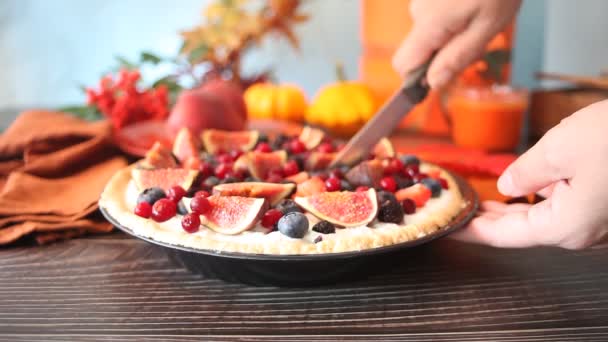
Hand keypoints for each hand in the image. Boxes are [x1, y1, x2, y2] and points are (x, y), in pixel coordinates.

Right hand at [392, 0, 520, 88]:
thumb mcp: (487, 28)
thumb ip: (456, 57)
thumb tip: (432, 84)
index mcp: (429, 24)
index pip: (402, 65)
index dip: (418, 77)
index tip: (442, 76)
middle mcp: (418, 10)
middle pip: (418, 49)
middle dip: (442, 53)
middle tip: (476, 37)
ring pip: (428, 32)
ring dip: (451, 33)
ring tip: (481, 13)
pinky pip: (433, 15)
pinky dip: (452, 16)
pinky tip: (474, 3)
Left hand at [452, 100, 607, 248]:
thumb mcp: (558, 150)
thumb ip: (525, 172)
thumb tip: (506, 186)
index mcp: (565, 227)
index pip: (503, 235)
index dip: (470, 230)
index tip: (446, 226)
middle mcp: (581, 231)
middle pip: (521, 228)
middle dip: (486, 218)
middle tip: (456, 209)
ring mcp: (596, 220)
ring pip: (542, 215)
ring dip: (510, 206)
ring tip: (478, 198)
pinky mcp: (604, 204)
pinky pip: (563, 204)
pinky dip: (538, 194)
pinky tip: (521, 183)